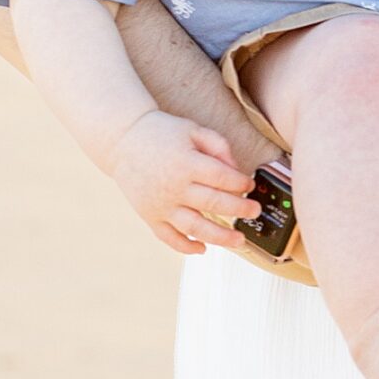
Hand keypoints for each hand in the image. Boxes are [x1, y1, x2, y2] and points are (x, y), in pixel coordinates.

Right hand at [109, 110, 256, 255]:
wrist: (123, 140)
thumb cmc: (162, 133)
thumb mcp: (193, 130)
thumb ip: (219, 146)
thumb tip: (236, 169)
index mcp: (187, 163)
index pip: (222, 178)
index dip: (240, 183)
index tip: (250, 185)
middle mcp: (174, 187)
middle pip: (213, 204)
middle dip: (239, 210)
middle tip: (255, 212)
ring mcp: (160, 205)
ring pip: (194, 227)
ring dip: (219, 237)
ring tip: (239, 241)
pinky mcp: (149, 216)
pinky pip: (169, 237)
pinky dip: (185, 246)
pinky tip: (203, 248)